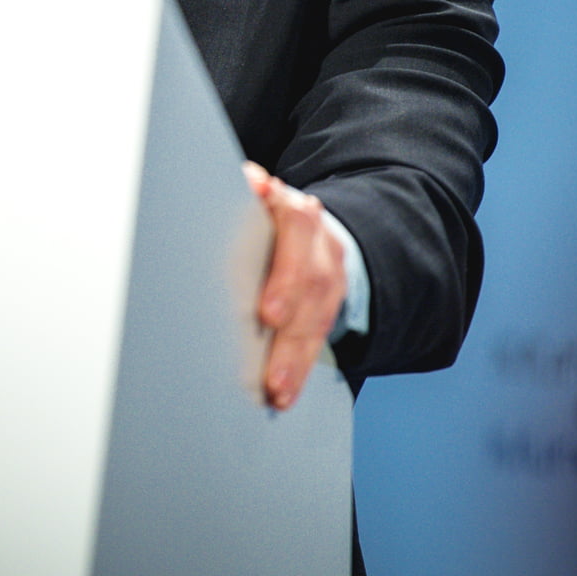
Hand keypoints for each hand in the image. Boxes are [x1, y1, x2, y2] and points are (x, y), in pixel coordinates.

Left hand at [243, 165, 346, 409]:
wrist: (308, 228)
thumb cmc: (259, 218)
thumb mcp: (251, 200)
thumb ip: (244, 196)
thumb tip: (249, 183)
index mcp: (291, 208)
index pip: (294, 224)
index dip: (284, 262)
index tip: (268, 303)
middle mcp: (318, 240)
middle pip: (309, 277)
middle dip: (290, 311)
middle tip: (269, 339)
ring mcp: (330, 271)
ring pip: (318, 315)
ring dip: (295, 357)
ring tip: (275, 387)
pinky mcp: (332, 302)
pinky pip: (319, 338)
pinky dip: (300, 369)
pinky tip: (284, 391)